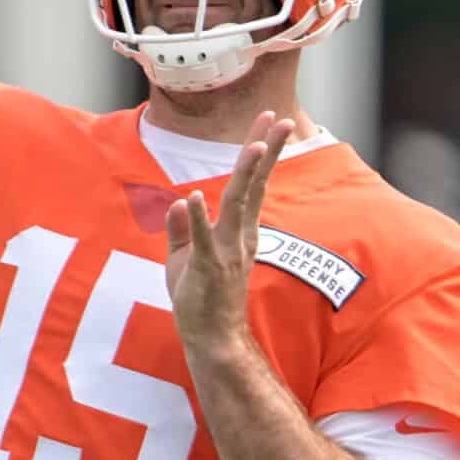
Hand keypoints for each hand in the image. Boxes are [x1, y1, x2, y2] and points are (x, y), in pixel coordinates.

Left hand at [165, 112, 292, 353]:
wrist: (212, 340)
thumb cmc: (200, 299)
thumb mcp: (184, 258)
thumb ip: (182, 229)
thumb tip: (179, 202)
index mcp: (238, 231)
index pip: (252, 184)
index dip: (260, 152)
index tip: (269, 123)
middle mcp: (239, 237)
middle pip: (254, 185)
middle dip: (266, 151)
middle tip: (280, 119)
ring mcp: (225, 252)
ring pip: (237, 206)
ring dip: (244, 176)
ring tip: (254, 146)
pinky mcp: (207, 269)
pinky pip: (202, 241)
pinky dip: (198, 219)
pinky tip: (194, 197)